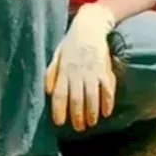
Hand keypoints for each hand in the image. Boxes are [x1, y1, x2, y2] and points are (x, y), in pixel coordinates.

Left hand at [46, 3, 116, 131]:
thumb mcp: (56, 56)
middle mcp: (77, 73)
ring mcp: (92, 72)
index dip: (59, 110)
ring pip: (92, 97)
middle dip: (77, 116)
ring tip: (91, 123)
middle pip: (76, 99)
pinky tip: (106, 113)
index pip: (59, 95)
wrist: (90, 27)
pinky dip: (107, 102)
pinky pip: (107, 89)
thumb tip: (48, 91)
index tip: (60, 122)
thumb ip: (51, 74)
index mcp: (63, 71)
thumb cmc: (71, 43)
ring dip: (92, 112)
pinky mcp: (105, 70)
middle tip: (79, 128)